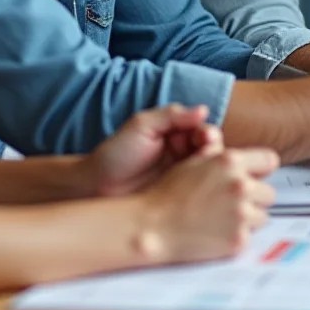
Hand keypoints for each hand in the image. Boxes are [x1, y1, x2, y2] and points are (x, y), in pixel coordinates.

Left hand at [82, 103, 221, 197]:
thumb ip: (171, 115)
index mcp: (176, 134)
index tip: (205, 137)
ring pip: (211, 172)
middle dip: (215, 151)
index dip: (208, 133)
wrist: (94, 187)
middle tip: (206, 154)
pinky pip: (202, 193)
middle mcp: (183, 155)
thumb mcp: (140, 126)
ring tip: (204, 174)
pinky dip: (208, 191)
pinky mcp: (182, 199)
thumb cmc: (114, 154)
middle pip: (213, 151)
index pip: (203, 130)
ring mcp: (183, 178)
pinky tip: (203, 192)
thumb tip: (203, 110)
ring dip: (213, 171)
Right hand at [140, 147, 277, 262]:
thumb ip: (223, 157)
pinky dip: (235, 237)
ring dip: (247, 219)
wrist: (151, 227)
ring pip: (261, 216)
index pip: (269, 160)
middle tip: (230, 205)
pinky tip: (215, 234)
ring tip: (220, 220)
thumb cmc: (168, 194)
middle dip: (254, 198)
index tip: (255, 177)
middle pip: (268, 193)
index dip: (261, 170)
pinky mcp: (238, 239)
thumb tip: (249, 159)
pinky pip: (249, 236)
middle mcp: (240, 186)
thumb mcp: (195, 163)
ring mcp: (241, 214)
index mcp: (230, 162)